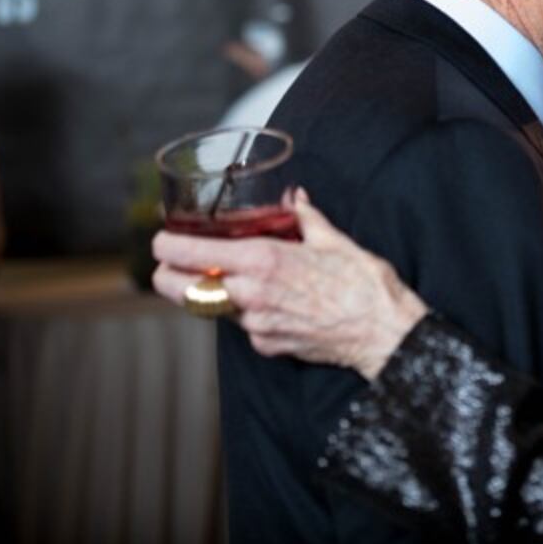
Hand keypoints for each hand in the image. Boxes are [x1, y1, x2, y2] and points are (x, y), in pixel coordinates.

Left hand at [151, 190, 427, 379]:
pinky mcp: (268, 345)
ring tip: (207, 279)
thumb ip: (306, 217)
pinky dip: (243, 313)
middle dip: (167, 278)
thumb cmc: (364, 284)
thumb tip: (295, 198)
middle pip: (185, 290)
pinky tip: (260, 302)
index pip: (196, 253)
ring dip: (205, 294)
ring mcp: (257, 324)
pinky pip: (243, 327)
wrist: (383, 332)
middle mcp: (252, 294)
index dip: (168, 247)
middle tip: (163, 267)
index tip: (159, 241)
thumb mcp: (334, 240)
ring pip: (211, 309)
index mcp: (265, 260)